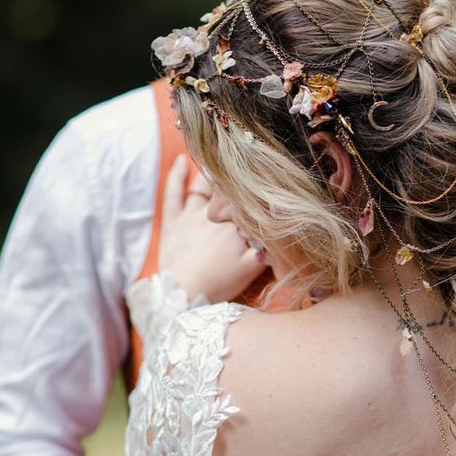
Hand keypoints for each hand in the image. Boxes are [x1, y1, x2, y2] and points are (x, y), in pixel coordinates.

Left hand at [159, 155, 266, 301]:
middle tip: (247, 164)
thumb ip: (269, 247)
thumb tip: (283, 229)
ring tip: (220, 158)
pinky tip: (182, 160)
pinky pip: (173, 192)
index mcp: (236, 223)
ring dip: (212, 172)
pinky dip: (176, 175)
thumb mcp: (252, 269)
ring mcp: (191, 214)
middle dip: (237, 178)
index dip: (257, 189)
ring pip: (203, 185)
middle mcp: (215, 213)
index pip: (249, 199)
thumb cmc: (219, 284)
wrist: (182, 297)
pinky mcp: (172, 220)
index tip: (265, 178)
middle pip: (228, 188)